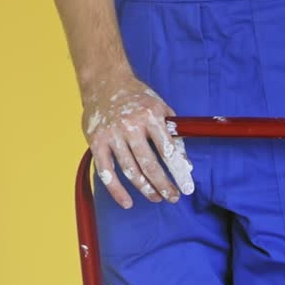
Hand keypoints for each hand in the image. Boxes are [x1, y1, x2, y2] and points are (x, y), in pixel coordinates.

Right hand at [81, 70, 194, 208]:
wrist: (104, 81)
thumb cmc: (136, 97)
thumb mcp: (160, 108)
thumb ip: (173, 134)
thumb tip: (186, 165)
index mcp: (149, 114)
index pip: (168, 150)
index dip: (179, 172)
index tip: (187, 189)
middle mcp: (130, 124)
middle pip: (150, 164)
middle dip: (164, 185)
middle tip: (173, 198)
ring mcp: (112, 133)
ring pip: (130, 170)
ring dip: (145, 189)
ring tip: (156, 197)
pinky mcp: (96, 141)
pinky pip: (106, 171)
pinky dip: (116, 190)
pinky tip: (127, 202)